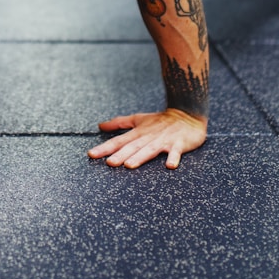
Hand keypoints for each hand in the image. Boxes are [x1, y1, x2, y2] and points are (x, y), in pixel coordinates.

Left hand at [88, 109, 206, 169]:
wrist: (187, 113)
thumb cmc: (160, 120)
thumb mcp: (138, 119)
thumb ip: (119, 123)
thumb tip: (100, 125)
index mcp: (138, 133)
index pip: (118, 141)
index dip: (104, 148)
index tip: (91, 154)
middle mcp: (148, 137)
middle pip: (132, 147)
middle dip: (121, 155)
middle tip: (110, 163)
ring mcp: (164, 140)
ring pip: (150, 150)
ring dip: (140, 157)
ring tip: (130, 165)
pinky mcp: (179, 144)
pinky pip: (176, 152)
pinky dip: (173, 158)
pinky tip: (170, 166)